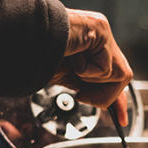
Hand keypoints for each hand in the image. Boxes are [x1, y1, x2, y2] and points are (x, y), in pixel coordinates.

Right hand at [49, 8, 132, 125]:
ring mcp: (102, 31)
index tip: (122, 119)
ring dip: (94, 82)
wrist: (25, 40)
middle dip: (105, 95)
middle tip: (80, 95)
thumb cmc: (39, 57)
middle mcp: (101, 36)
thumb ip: (89, 88)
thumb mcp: (70, 79)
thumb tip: (106, 104)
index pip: (115, 74)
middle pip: (122, 76)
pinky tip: (73, 59)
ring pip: (120, 74)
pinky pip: (106, 67)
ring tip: (74, 70)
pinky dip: (88, 72)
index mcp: (94, 46)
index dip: (119, 99)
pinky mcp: (100, 29)